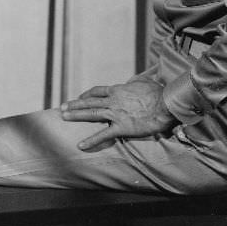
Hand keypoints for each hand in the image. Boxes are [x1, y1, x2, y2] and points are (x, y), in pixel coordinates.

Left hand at [60, 81, 177, 151]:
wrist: (165, 103)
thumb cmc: (157, 92)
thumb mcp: (144, 81)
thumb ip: (135, 81)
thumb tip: (133, 80)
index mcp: (118, 90)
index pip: (97, 91)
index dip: (86, 95)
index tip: (79, 97)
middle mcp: (113, 101)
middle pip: (89, 102)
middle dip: (74, 104)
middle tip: (61, 107)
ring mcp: (115, 114)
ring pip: (91, 114)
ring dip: (76, 115)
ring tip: (63, 117)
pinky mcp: (121, 127)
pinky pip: (103, 134)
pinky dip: (91, 140)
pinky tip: (80, 145)